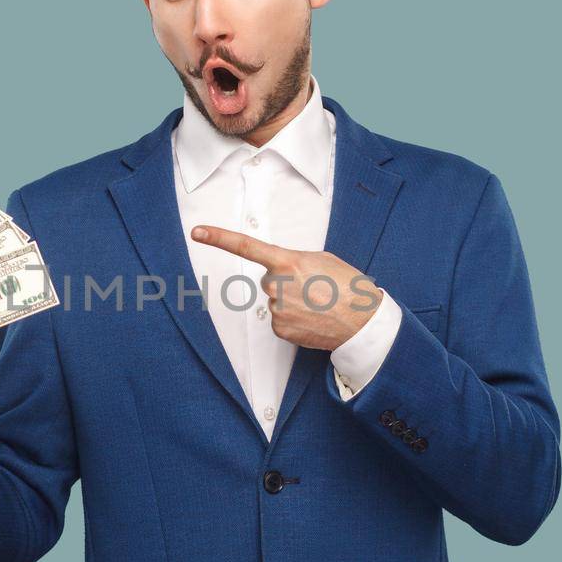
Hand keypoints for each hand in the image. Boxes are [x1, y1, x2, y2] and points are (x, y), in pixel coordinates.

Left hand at [191, 225, 381, 350]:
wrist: (363, 321)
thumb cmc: (348, 286)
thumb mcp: (322, 260)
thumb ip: (295, 260)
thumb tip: (282, 270)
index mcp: (287, 262)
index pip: (245, 247)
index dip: (219, 238)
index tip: (197, 232)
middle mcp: (277, 285)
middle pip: (270, 279)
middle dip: (287, 282)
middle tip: (314, 287)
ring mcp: (277, 309)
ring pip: (276, 300)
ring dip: (293, 301)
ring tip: (318, 303)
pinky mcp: (280, 329)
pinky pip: (280, 320)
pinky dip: (294, 319)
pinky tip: (313, 318)